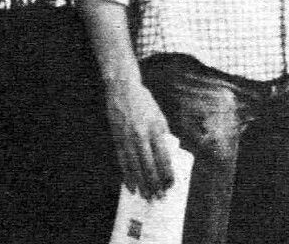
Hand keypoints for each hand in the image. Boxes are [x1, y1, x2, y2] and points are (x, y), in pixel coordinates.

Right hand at [104, 81, 174, 199]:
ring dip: (141, 185)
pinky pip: (122, 162)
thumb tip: (168, 154)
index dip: (167, 173)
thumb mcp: (160, 117)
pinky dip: (127, 176)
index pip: (163, 157)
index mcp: (156, 129)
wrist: (123, 91)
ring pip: (135, 168)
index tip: (170, 185)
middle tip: (158, 198)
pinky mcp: (117, 140)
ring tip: (146, 197)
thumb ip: (163, 135)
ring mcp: (128, 139)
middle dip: (154, 184)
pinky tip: (131, 187)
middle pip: (149, 166)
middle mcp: (141, 136)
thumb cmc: (145, 103)